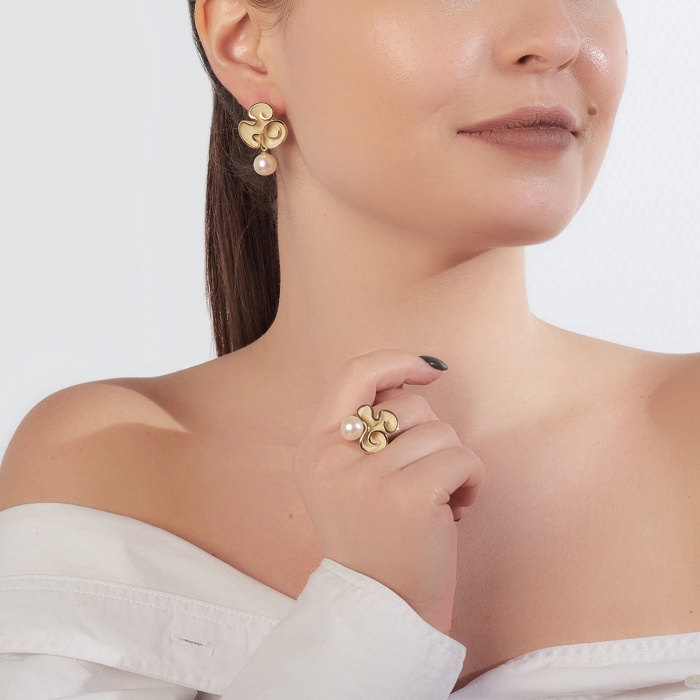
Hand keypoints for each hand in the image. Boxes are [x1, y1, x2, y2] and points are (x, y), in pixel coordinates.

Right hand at [292, 349, 484, 634]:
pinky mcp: (407, 497)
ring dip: (454, 463)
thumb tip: (417, 377)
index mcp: (316, 449)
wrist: (384, 613)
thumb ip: (368, 432)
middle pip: (408, 405)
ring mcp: (368, 477)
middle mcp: (333, 458)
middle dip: (432, 436)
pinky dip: (472, 481)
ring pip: (441, 432)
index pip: (354, 373)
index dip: (396, 360)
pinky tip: (457, 511)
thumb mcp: (349, 481)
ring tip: (439, 501)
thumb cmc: (379, 542)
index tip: (430, 371)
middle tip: (423, 479)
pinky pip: (462, 458)